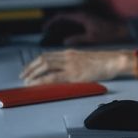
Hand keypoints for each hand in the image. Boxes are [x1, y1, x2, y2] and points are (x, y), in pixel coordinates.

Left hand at [19, 49, 133, 84]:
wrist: (114, 61)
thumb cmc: (104, 62)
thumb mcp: (85, 59)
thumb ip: (74, 63)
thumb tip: (64, 70)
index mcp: (70, 53)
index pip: (47, 55)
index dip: (35, 62)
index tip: (28, 68)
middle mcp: (68, 56)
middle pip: (43, 59)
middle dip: (30, 67)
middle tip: (23, 75)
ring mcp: (70, 65)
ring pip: (45, 66)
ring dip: (33, 73)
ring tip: (26, 80)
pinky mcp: (74, 74)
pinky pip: (53, 77)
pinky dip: (41, 80)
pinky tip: (35, 84)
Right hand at [44, 12, 129, 45]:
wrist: (121, 31)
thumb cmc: (108, 33)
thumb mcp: (92, 38)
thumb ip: (78, 39)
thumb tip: (65, 42)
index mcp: (81, 17)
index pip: (62, 16)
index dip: (51, 22)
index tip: (44, 28)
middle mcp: (82, 16)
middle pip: (63, 18)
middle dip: (53, 25)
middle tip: (45, 33)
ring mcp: (85, 19)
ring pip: (68, 22)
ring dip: (59, 27)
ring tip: (52, 36)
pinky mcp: (87, 24)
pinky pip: (73, 25)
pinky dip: (66, 30)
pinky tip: (64, 38)